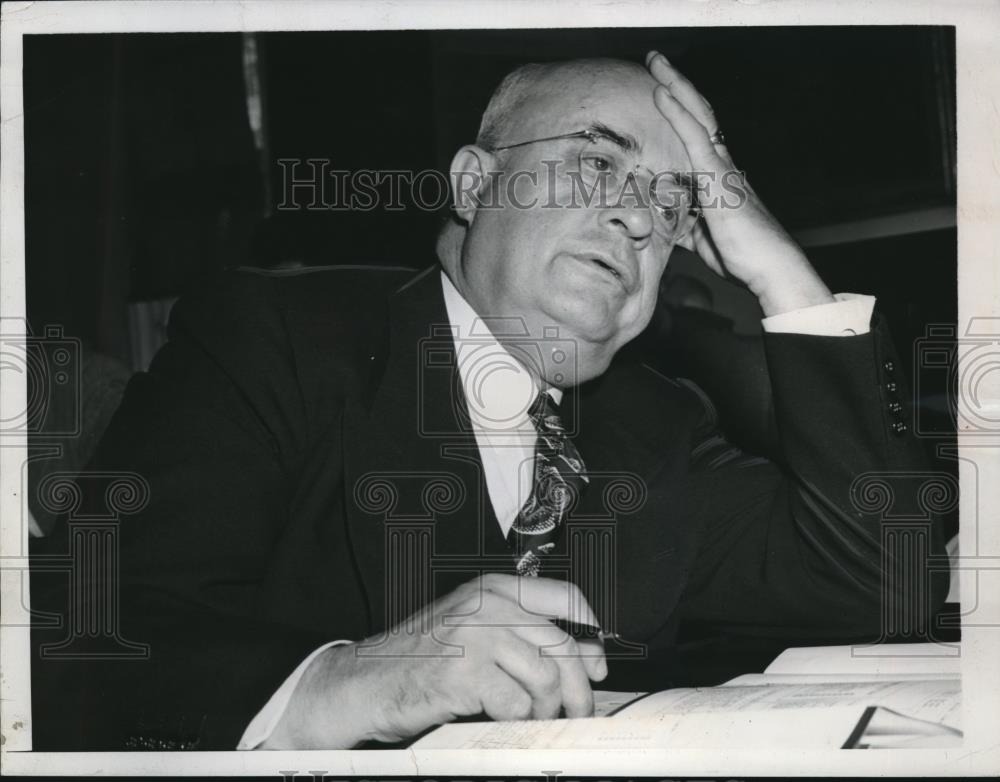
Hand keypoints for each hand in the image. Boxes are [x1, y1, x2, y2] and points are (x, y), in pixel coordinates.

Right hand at [262, 574, 607, 747]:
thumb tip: (586, 656)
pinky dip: (517, 719)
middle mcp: (487, 606)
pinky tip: (502, 719)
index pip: (565, 596)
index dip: (592, 631)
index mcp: (493, 588)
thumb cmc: (421, 657)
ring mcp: (475, 638)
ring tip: (534, 717)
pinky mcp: (463, 674)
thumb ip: (522, 632)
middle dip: (579, 686)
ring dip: (547, 708)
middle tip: (579, 709)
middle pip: (561, 644)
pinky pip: (515, 703)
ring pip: (545, 676)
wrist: (366, 680)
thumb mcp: (473, 626)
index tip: (598, 661)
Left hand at [645, 51, 834, 316]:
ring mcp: (722, 167)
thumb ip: (684, 225)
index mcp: (719, 177)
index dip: (680, 110)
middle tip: (656, 61)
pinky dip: (677, 113)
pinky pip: (694, 137)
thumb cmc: (740, 255)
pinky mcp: (718, 177)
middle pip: (698, 114)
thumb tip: (666, 225)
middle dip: (676, 86)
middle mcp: (722, 164)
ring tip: (656, 62)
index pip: (696, 134)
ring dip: (675, 87)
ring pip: (697, 115)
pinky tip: (661, 94)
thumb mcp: (701, 238)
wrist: (769, 267)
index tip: (661, 89)